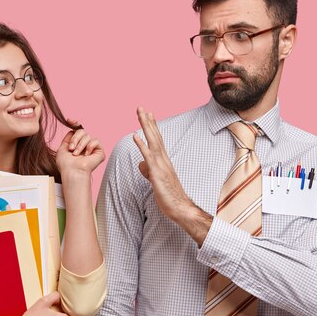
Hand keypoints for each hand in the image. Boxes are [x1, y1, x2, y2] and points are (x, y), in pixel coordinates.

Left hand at [56, 125, 104, 175]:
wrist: (72, 171)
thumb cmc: (66, 164)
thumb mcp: (62, 148)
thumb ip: (67, 138)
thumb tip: (72, 130)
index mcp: (77, 144)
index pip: (77, 130)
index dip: (75, 123)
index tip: (69, 120)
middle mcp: (85, 145)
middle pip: (82, 130)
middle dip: (75, 138)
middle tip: (71, 148)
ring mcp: (93, 148)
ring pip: (87, 135)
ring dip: (80, 145)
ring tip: (76, 154)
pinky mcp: (100, 152)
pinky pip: (95, 141)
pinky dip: (89, 146)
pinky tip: (86, 155)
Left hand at [133, 107, 193, 222]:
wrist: (181, 208)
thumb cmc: (170, 196)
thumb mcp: (156, 181)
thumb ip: (149, 170)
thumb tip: (141, 164)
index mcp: (164, 160)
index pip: (157, 140)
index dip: (152, 126)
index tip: (148, 114)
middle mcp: (164, 159)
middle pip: (155, 136)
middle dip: (147, 121)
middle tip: (141, 107)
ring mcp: (161, 165)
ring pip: (153, 141)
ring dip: (146, 126)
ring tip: (140, 113)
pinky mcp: (157, 173)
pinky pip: (148, 156)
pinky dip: (142, 145)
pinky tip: (135, 136)